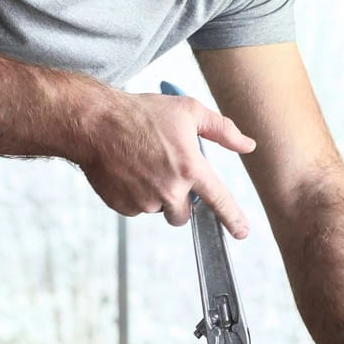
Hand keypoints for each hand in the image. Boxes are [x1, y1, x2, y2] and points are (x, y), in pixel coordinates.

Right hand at [77, 91, 256, 236]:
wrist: (95, 123)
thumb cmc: (141, 113)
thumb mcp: (188, 111)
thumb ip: (223, 130)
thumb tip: (248, 145)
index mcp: (190, 168)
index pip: (219, 200)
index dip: (233, 218)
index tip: (241, 232)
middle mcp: (169, 189)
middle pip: (183, 214)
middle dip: (179, 201)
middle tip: (166, 174)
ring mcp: (144, 201)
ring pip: (158, 210)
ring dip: (155, 195)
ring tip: (143, 166)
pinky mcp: (123, 206)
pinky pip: (136, 209)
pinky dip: (135, 195)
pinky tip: (128, 172)